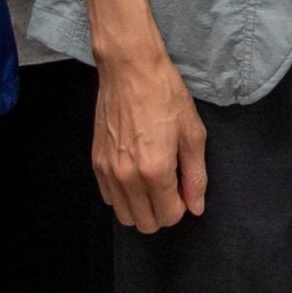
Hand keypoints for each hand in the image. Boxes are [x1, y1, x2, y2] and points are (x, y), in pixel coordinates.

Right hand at [93, 42, 206, 231]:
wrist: (129, 69)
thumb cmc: (165, 95)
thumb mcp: (193, 133)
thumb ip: (196, 175)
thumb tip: (196, 206)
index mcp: (155, 170)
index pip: (168, 216)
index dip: (181, 207)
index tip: (184, 188)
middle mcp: (127, 176)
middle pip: (145, 223)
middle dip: (162, 212)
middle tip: (171, 187)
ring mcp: (107, 171)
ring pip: (124, 215)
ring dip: (141, 207)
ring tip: (152, 182)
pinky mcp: (95, 162)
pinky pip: (109, 198)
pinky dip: (124, 196)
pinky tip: (135, 174)